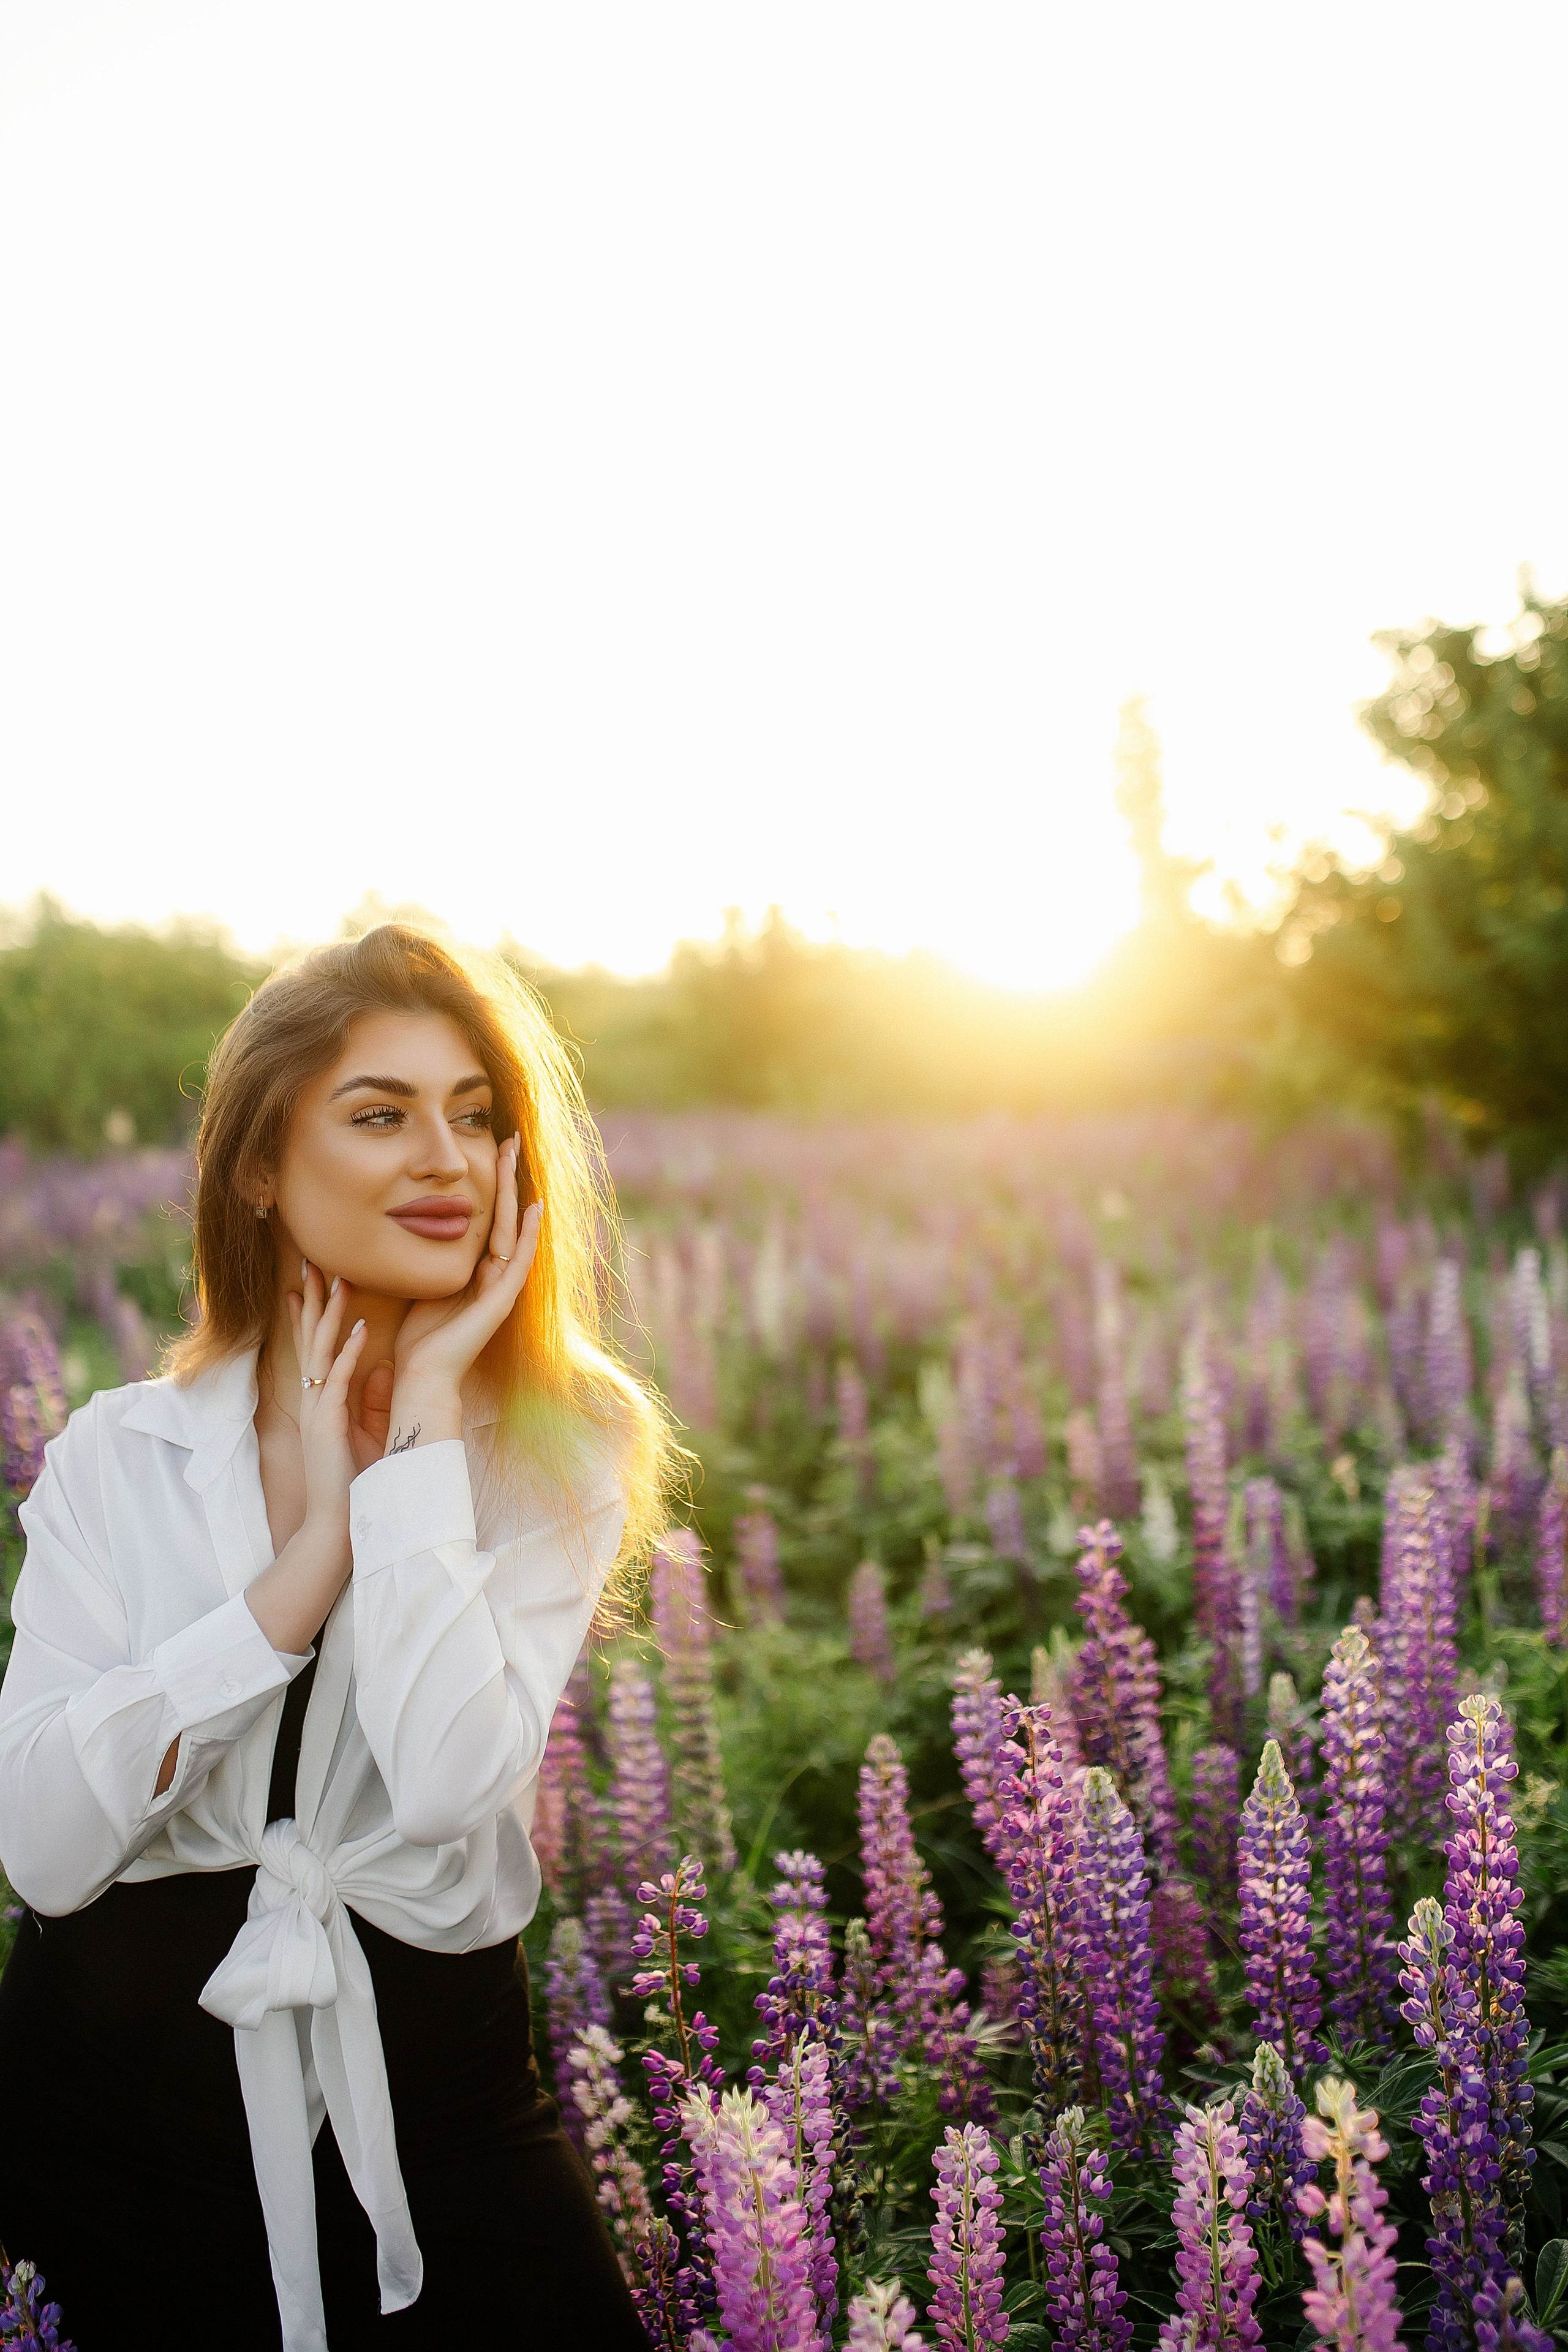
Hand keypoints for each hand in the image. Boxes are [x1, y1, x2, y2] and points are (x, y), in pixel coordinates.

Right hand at [288, 1262, 373, 1507]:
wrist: (337, 1523)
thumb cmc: (352, 1482)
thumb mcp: (363, 1432)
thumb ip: (370, 1399)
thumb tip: (383, 1366)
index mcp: (321, 1400)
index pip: (313, 1347)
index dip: (309, 1313)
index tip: (307, 1282)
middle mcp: (314, 1399)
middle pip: (310, 1338)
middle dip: (311, 1299)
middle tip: (311, 1262)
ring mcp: (318, 1409)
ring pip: (322, 1350)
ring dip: (331, 1315)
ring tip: (340, 1281)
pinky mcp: (329, 1423)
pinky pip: (339, 1380)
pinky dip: (350, 1353)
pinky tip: (361, 1329)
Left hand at [383, 1134, 541, 1451]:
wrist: (421, 1378)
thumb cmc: (415, 1338)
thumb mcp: (417, 1282)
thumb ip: (422, 1257)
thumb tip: (406, 1221)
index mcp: (475, 1270)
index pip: (488, 1216)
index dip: (490, 1182)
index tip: (489, 1146)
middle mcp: (494, 1275)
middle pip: (505, 1214)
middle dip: (507, 1175)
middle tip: (512, 1136)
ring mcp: (501, 1288)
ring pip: (513, 1228)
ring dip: (516, 1190)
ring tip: (517, 1155)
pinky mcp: (501, 1302)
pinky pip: (519, 1261)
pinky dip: (527, 1234)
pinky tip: (532, 1207)